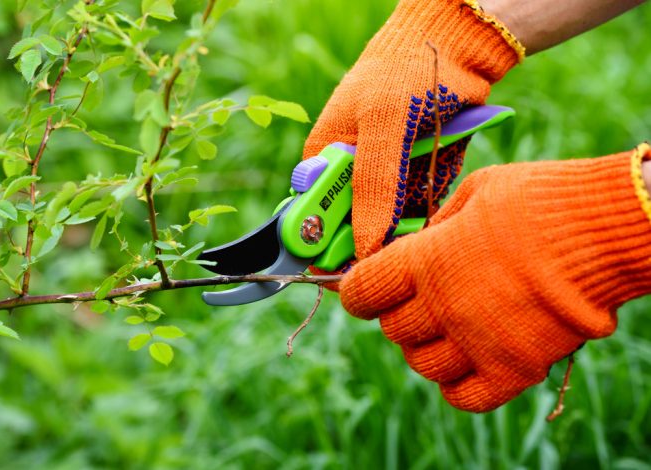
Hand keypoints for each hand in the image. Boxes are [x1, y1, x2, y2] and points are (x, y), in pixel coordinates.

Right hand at [303, 0, 522, 260]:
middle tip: (400, 236)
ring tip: (423, 193)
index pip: (316, 218)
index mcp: (325, 159)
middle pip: (355, 229)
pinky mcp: (416, 178)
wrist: (455, 44)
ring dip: (409, 224)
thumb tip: (363, 247)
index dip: (330, 247)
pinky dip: (430, 208)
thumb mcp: (383, 127)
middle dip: (377, 237)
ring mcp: (385, 177)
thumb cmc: (405, 73)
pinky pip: (419, 211)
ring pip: (390, 226)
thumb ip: (372, 188)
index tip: (354, 267)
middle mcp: (352, 173)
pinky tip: (438, 186)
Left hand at [339, 145, 650, 411]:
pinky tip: (467, 361)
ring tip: (446, 329)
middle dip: (398, 315)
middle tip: (417, 300)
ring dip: (426, 349)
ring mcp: (477, 342)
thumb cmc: (538, 199)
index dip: (357, 292)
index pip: (362, 292)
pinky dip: (457, 385)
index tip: (364, 289)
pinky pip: (464, 397)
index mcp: (425, 260)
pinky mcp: (514, 369)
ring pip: (422, 365)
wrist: (604, 230)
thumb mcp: (475, 192)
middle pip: (393, 331)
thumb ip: (437, 224)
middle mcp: (443, 306)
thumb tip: (416, 242)